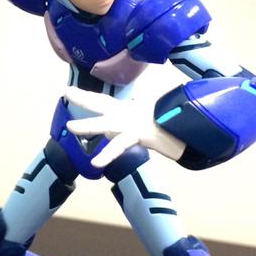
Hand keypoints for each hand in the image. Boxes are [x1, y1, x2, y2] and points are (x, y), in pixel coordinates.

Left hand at [65, 87, 184, 167]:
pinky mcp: (138, 136)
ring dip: (88, 125)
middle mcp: (127, 115)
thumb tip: (131, 124)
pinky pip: (119, 147)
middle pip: (102, 104)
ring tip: (71, 127)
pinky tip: (96, 163)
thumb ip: (143, 115)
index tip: (67, 93)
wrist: (187, 133)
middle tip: (68, 93)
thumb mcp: (152, 118)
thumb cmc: (168, 125)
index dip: (86, 96)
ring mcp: (132, 125)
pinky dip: (107, 155)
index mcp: (128, 111)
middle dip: (84, 99)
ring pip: (106, 124)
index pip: (103, 101)